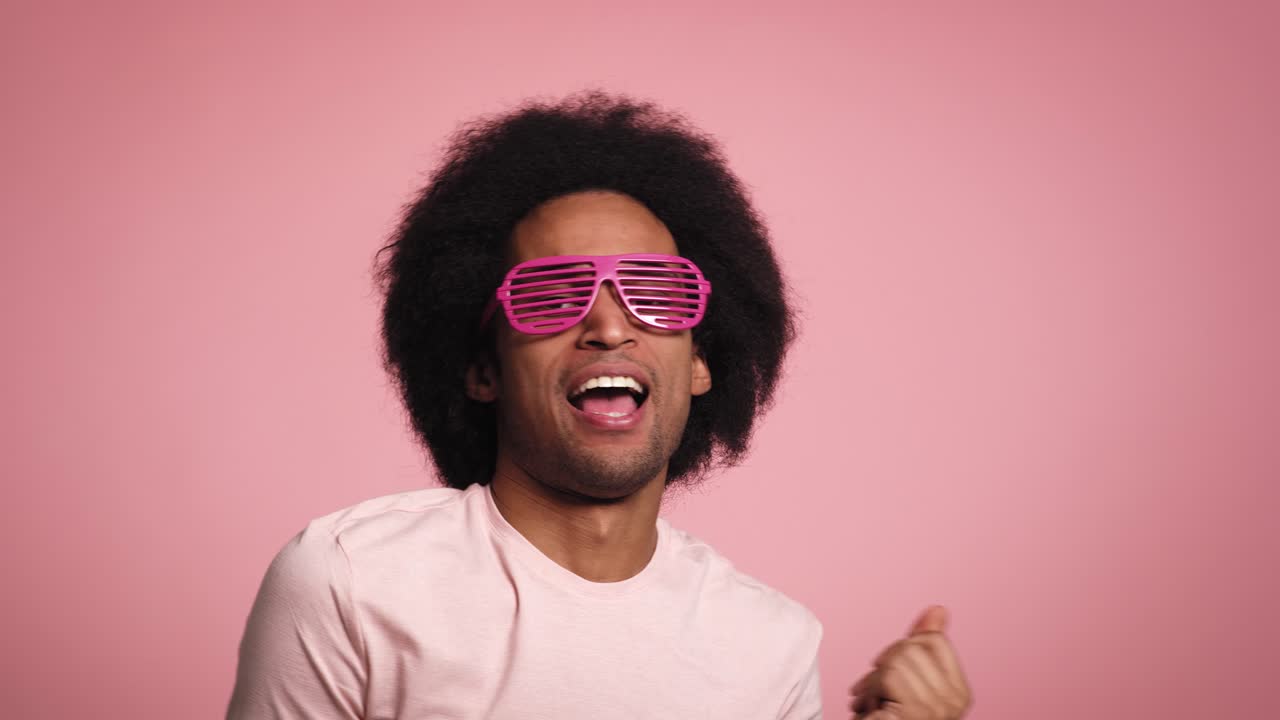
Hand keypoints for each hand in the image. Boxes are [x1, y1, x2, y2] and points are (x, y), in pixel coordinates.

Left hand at [848, 605, 972, 719]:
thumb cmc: (890, 719)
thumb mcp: (908, 680)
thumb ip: (923, 645)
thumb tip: (938, 608)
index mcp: (959, 692)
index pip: (933, 640)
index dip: (904, 649)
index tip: (891, 671)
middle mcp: (955, 701)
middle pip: (912, 646)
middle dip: (885, 666)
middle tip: (876, 692)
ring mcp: (938, 708)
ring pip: (896, 660)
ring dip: (873, 682)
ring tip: (872, 703)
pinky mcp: (915, 712)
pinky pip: (886, 677)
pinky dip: (869, 691)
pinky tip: (869, 710)